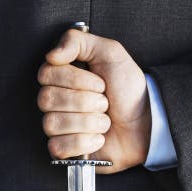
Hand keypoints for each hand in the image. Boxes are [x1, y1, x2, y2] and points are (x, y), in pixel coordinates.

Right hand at [37, 28, 149, 173]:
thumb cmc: (128, 91)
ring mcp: (57, 126)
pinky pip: (58, 147)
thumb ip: (78, 42)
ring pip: (52, 124)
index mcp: (62, 76)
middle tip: (105, 103)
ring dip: (88, 123)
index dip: (75, 80)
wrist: (145, 125)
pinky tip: (98, 138)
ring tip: (105, 121)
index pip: (46, 74)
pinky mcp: (63, 149)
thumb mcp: (111, 54)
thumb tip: (51, 54)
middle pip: (47, 99)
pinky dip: (84, 143)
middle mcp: (55, 100)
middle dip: (85, 102)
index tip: (101, 83)